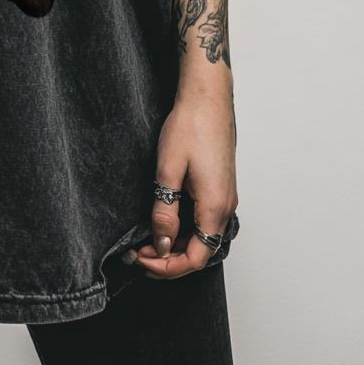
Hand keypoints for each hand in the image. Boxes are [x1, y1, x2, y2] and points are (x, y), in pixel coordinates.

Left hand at [131, 89, 237, 279]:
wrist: (207, 98)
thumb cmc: (190, 126)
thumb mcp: (168, 170)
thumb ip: (165, 211)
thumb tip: (162, 244)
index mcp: (215, 207)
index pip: (195, 258)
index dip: (167, 267)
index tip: (141, 259)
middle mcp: (226, 207)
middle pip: (200, 252)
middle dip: (168, 259)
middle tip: (137, 252)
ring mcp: (225, 197)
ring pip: (202, 237)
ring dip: (176, 244)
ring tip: (146, 239)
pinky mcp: (220, 188)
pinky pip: (204, 220)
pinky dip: (184, 229)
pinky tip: (164, 221)